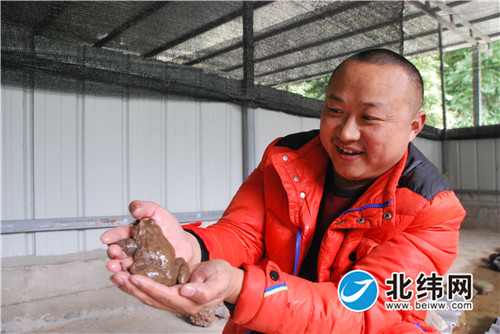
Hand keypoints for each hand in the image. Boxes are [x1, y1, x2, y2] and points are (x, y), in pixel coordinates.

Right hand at [100, 200, 201, 272]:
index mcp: (130, 234)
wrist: (183, 241)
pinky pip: (139, 277)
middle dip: (113, 253)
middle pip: (118, 253)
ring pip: (125, 266)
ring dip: (118, 268)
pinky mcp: (148, 273)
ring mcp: (139, 262)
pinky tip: (129, 279)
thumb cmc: (167, 226)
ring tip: (115, 268)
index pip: (118, 235)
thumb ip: (144, 208)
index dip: (111, 236)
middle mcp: (131, 250)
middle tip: (113, 253)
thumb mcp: (156, 212)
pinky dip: (132, 279)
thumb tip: (135, 209)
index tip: (106, 238)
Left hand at [110, 259, 243, 314]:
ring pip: (146, 296)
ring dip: (130, 287)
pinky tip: (125, 276)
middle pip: (151, 298)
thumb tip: (186, 291)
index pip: (165, 295)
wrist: (224, 279)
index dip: (150, 287)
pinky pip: (149, 290)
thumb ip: (205, 290)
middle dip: (133, 288)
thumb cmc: (222, 278)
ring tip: (116, 275)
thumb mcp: (219, 281)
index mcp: (190, 302)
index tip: (136, 277)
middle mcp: (177, 303)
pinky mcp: (167, 292)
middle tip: (118, 275)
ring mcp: (171, 299)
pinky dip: (135, 284)